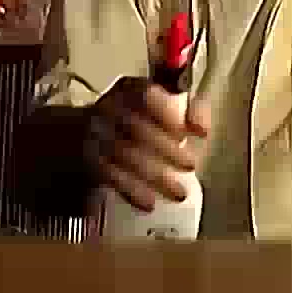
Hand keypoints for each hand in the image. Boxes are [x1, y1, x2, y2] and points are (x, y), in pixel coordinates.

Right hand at [85, 77, 211, 211]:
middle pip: (137, 128)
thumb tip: (201, 129)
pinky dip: (131, 191)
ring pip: (125, 155)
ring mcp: (97, 135)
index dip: (167, 114)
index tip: (186, 133)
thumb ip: (189, 111)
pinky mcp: (91, 160)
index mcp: (130, 89)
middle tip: (190, 165)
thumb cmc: (137, 117)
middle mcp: (110, 108)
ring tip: (179, 193)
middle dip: (167, 150)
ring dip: (155, 176)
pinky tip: (149, 202)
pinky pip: (110, 176)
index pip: (145, 95)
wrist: (90, 130)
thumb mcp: (162, 104)